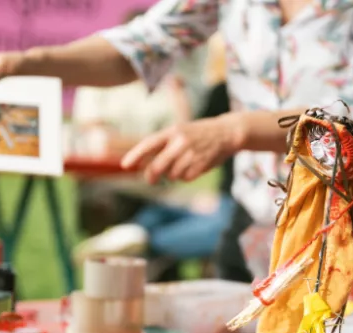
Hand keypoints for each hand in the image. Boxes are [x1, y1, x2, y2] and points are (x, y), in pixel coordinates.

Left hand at [121, 114, 243, 183]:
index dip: (135, 155)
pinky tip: (194, 167)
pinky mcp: (200, 164)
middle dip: (151, 176)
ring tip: (183, 164)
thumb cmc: (199, 134)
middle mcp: (180, 141)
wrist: (226, 132)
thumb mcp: (180, 131)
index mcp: (172, 131)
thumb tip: (146, 164)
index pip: (149, 144)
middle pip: (157, 166)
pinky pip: (185, 178)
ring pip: (172, 174)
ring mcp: (191, 153)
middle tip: (150, 180)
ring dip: (174, 174)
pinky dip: (186, 176)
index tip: (125, 165)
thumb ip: (164, 144)